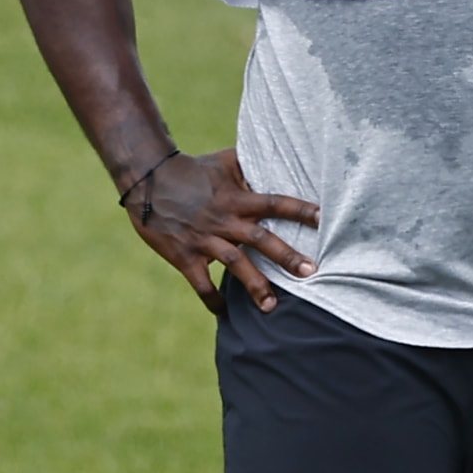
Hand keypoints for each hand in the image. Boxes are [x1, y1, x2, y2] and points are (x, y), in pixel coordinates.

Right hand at [124, 148, 320, 315]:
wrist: (149, 179)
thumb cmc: (192, 169)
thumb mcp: (225, 161)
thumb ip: (251, 166)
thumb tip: (280, 158)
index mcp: (236, 197)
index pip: (273, 203)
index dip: (298, 209)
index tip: (323, 219)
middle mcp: (223, 219)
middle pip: (259, 239)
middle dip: (286, 256)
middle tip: (311, 272)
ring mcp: (203, 239)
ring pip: (234, 264)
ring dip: (254, 285)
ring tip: (272, 307)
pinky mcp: (184, 255)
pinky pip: (201, 283)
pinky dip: (213, 300)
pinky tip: (225, 314)